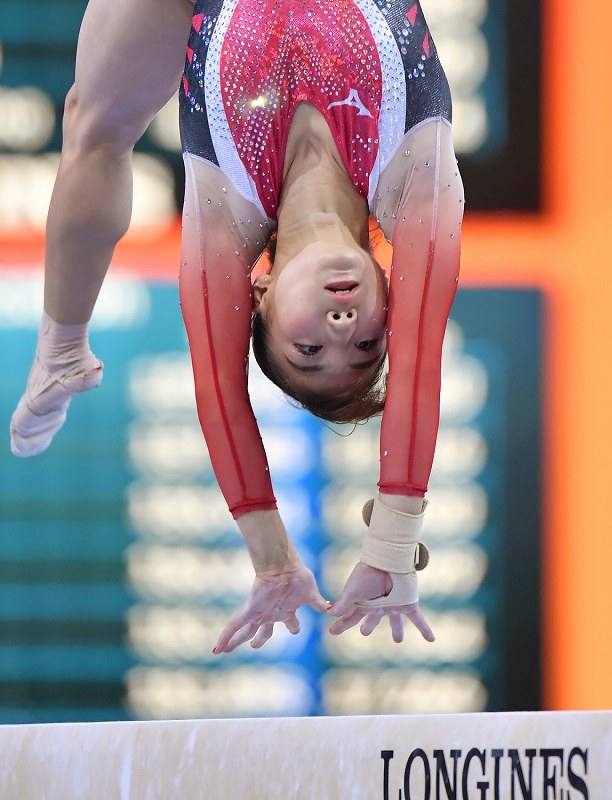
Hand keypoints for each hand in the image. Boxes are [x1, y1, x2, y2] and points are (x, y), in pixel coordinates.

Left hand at [213, 563, 328, 652]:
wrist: (284, 568)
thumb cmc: (298, 576)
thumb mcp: (311, 594)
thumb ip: (319, 604)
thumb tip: (332, 608)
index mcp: (287, 611)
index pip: (291, 624)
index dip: (294, 629)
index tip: (295, 631)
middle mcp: (272, 613)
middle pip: (263, 632)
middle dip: (259, 640)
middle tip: (255, 646)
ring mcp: (260, 613)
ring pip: (244, 632)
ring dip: (236, 642)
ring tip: (225, 650)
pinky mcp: (249, 610)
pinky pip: (234, 625)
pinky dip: (226, 637)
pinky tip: (218, 648)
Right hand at [328, 561, 434, 642]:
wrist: (385, 561)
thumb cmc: (366, 575)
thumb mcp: (352, 591)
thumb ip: (344, 604)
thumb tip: (330, 614)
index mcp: (364, 604)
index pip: (350, 617)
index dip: (341, 625)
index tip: (332, 631)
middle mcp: (378, 606)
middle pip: (372, 620)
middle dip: (368, 626)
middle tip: (364, 632)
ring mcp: (393, 606)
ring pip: (396, 622)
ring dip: (397, 630)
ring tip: (398, 640)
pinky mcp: (407, 604)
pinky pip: (418, 619)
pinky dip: (425, 629)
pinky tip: (432, 639)